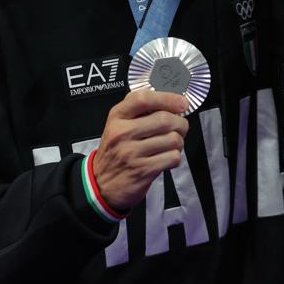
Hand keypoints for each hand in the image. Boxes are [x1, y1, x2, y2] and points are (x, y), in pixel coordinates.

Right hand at [93, 89, 189, 209]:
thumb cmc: (115, 152)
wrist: (101, 184)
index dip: (168, 98)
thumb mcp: (118, 125)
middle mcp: (123, 133)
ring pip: (173, 139)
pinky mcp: (142, 170)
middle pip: (165, 119)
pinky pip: (173, 157)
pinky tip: (166, 158)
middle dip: (180, 123)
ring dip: (178, 142)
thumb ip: (139, 111)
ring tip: (170, 145)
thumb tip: (172, 102)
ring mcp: (132, 152)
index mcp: (117, 117)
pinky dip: (175, 157)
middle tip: (180, 127)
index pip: (144, 99)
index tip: (181, 103)